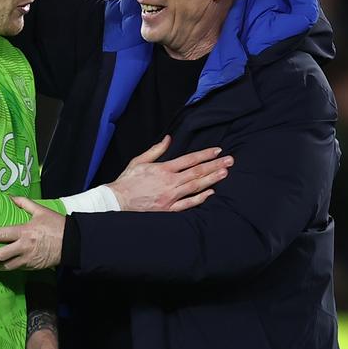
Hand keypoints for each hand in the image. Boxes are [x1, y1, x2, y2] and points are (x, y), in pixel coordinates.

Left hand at [0, 198, 64, 269]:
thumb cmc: (56, 225)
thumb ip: (24, 203)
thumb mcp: (40, 211)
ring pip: (6, 266)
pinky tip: (0, 266)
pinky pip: (16, 269)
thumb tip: (10, 197)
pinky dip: (7, 268)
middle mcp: (23, 247)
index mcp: (24, 232)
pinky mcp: (33, 267)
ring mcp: (28, 259)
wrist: (73, 243)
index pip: (0, 235)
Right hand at [107, 135, 232, 211]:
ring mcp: (170, 196)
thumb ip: (156, 150)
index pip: (189, 159)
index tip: (217, 151)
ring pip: (196, 186)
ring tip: (225, 173)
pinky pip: (188, 203)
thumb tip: (169, 139)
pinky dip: (200, 198)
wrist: (117, 201)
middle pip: (197, 172)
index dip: (205, 154)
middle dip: (215, 165)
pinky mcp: (168, 209)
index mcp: (163, 169)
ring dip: (212, 179)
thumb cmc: (128, 181)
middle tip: (230, 161)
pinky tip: (211, 192)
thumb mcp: (139, 161)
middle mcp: (170, 182)